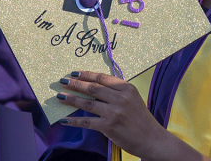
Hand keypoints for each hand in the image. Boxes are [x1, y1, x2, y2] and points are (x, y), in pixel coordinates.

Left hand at [57, 71, 210, 160]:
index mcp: (127, 88)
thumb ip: (117, 91)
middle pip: (93, 88)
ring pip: (87, 103)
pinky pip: (87, 121)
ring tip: (59, 96)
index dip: (87, 74)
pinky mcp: (108, 126)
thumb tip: (94, 86)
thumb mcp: (133, 98)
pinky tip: (64, 119)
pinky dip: (74, 120)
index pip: (103, 78)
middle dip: (75, 84)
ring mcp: (114, 112)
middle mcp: (120, 98)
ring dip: (71, 99)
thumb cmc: (141, 118)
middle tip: (63, 81)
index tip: (74, 73)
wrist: (150, 138)